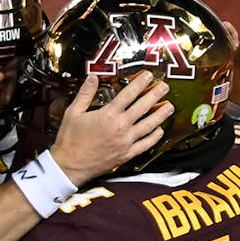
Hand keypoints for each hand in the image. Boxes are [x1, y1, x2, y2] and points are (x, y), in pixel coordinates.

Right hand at [48, 73, 174, 186]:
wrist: (70, 165)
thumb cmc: (70, 140)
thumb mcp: (73, 112)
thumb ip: (85, 93)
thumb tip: (92, 78)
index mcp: (108, 115)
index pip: (128, 94)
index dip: (140, 83)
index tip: (148, 75)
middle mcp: (120, 127)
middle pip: (143, 107)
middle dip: (155, 95)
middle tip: (165, 87)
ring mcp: (126, 141)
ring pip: (149, 125)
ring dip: (160, 115)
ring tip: (169, 106)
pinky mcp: (127, 154)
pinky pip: (146, 144)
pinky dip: (155, 137)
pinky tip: (160, 130)